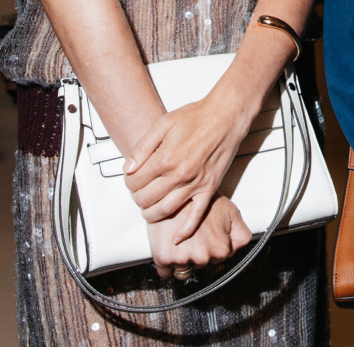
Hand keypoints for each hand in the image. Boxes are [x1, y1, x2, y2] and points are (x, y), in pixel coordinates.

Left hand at [124, 88, 252, 238]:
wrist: (226, 116)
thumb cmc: (197, 116)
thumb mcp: (164, 123)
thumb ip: (143, 146)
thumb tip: (128, 167)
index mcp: (166, 157)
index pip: (135, 181)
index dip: (128, 181)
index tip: (131, 178)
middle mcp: (180, 174)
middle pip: (146, 199)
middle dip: (137, 197)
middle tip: (138, 191)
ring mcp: (195, 184)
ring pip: (165, 211)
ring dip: (151, 214)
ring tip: (148, 207)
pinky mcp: (209, 188)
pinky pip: (196, 216)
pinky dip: (185, 231)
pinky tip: (177, 237)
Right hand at [146, 195, 251, 278]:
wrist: (172, 190)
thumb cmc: (200, 199)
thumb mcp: (230, 211)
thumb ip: (241, 234)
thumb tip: (238, 250)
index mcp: (220, 248)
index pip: (218, 260)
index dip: (211, 248)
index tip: (205, 236)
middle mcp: (203, 257)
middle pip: (200, 265)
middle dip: (196, 253)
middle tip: (191, 233)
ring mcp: (183, 259)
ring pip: (183, 270)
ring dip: (180, 258)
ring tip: (178, 236)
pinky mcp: (163, 258)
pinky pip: (165, 274)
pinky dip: (165, 263)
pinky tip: (167, 245)